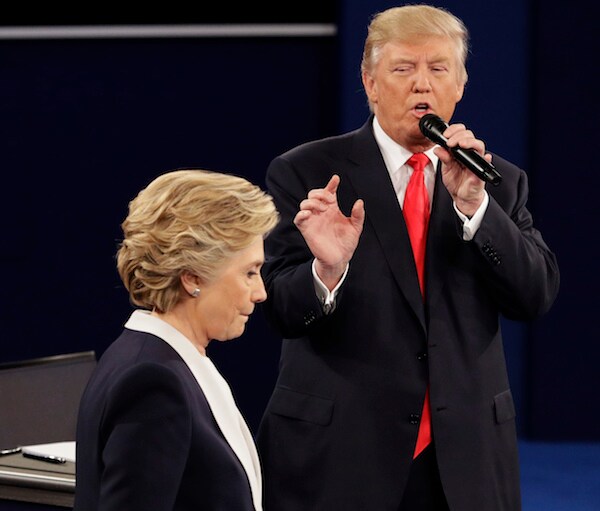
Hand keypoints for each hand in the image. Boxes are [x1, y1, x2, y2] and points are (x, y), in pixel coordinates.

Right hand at [294, 174, 364, 288]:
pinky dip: (301, 214)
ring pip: (304, 203)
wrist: (340, 258)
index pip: (329, 192)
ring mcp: (313, 220)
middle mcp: (321, 212)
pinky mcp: (306, 229)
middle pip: (313, 194)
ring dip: (313, 202)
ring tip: (323, 209)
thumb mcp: (356, 227)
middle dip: (320, 193)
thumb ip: (358, 215)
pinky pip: (298, 218)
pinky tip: (309, 214)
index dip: (331, 184)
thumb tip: (359, 202)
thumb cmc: (346, 243)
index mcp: (332, 209)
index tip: (336, 179)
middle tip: (330, 201)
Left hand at [434, 123, 489, 216]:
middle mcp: (470, 153)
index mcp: (461, 151)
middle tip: (450, 142)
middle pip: (470, 136)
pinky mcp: (480, 171)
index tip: (445, 135)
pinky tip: (485, 157)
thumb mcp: (446, 169)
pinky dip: (486, 159)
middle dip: (459, 136)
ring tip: (461, 144)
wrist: (461, 196)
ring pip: (479, 145)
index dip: (454, 130)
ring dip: (470, 142)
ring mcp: (477, 161)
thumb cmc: (456, 181)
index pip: (461, 133)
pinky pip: (486, 164)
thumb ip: (444, 158)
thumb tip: (438, 149)